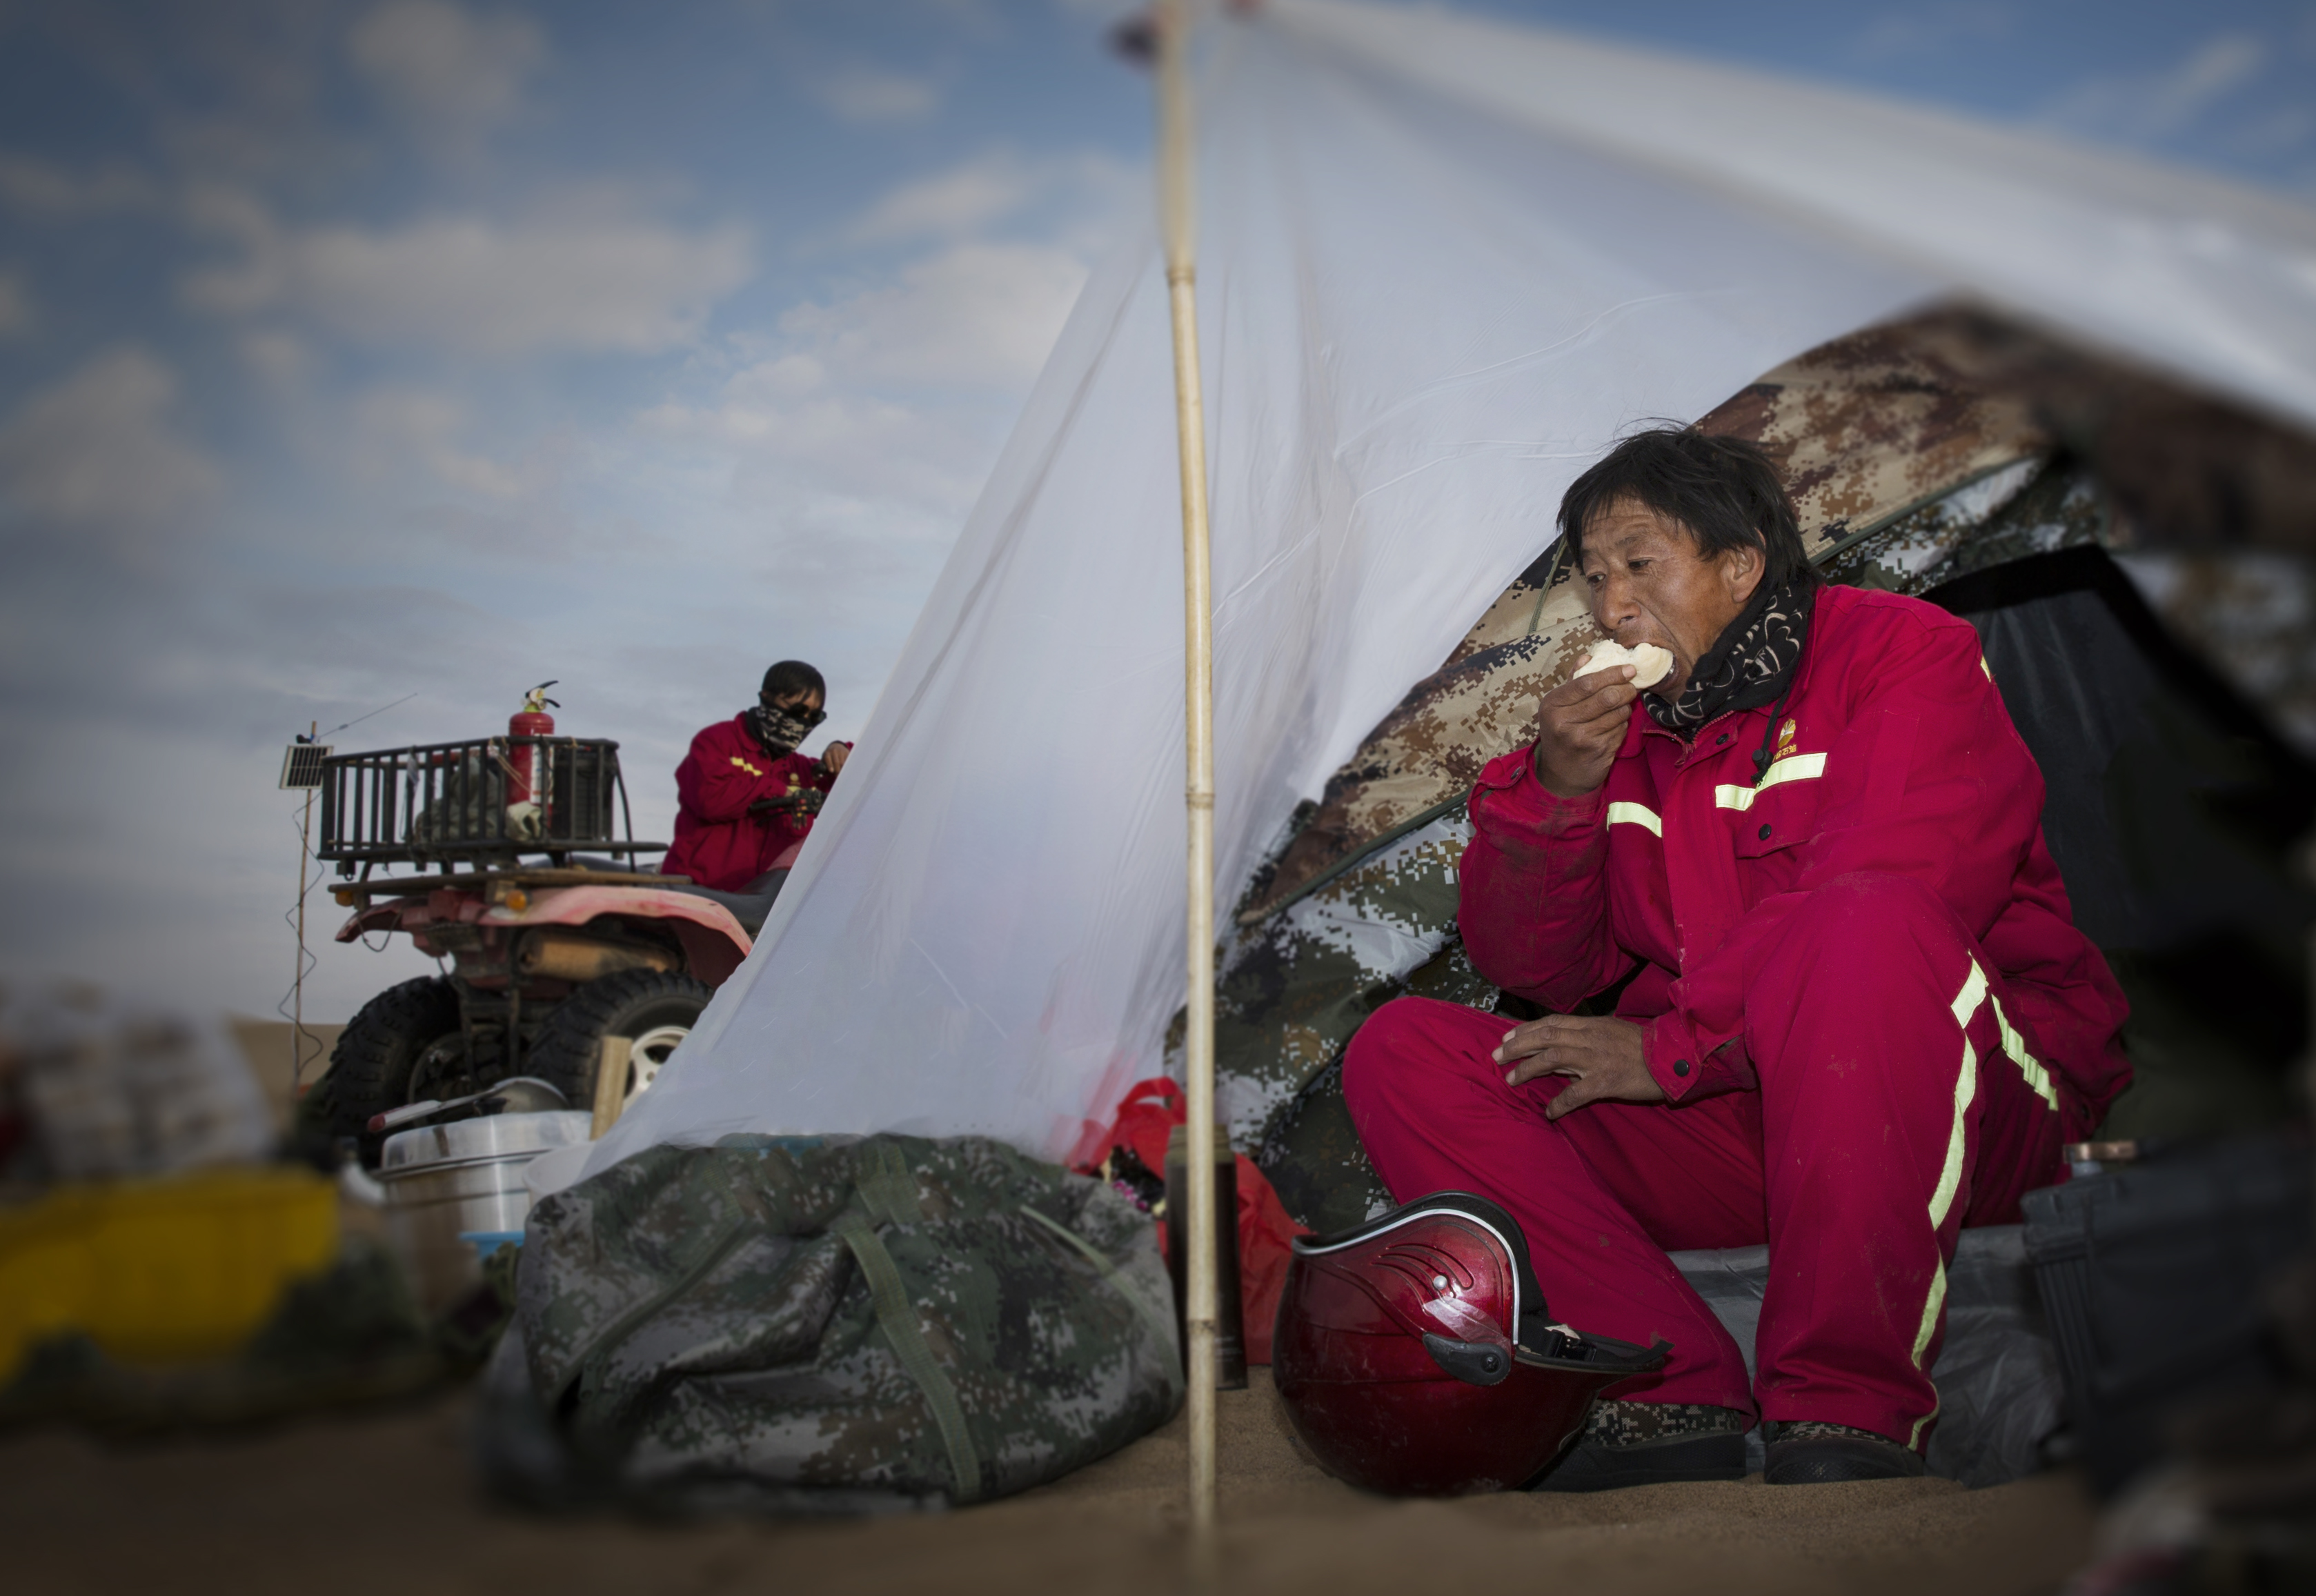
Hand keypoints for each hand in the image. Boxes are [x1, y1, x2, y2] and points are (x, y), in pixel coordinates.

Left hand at [821, 742, 849, 775]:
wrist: (836, 747)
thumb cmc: (828, 758)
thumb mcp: (823, 761)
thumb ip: (819, 770)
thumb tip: (816, 778)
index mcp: (827, 753)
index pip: (827, 758)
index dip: (829, 765)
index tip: (831, 771)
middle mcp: (834, 751)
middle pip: (837, 762)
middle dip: (837, 770)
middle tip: (836, 776)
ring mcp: (841, 751)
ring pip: (843, 763)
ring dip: (842, 769)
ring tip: (840, 773)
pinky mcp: (847, 753)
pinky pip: (848, 762)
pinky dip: (846, 767)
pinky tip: (845, 770)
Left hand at [1493, 1014, 1662, 1119]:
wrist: (1671, 1058)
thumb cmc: (1643, 1046)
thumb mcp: (1612, 1030)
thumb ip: (1586, 1035)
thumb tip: (1560, 1041)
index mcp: (1591, 1025)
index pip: (1550, 1023)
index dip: (1526, 1030)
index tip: (1507, 1038)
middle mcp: (1589, 1038)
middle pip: (1544, 1037)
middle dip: (1517, 1046)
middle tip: (1496, 1057)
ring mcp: (1596, 1059)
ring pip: (1552, 1059)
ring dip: (1527, 1069)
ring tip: (1511, 1079)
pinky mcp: (1605, 1082)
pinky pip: (1575, 1094)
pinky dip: (1559, 1104)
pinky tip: (1549, 1112)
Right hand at [1531, 666, 1638, 796]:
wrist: (1561, 774)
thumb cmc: (1561, 733)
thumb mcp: (1558, 707)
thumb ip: (1573, 681)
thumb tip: (1588, 656)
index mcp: (1552, 705)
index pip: (1587, 683)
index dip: (1612, 674)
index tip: (1629, 669)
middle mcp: (1564, 722)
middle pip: (1606, 697)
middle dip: (1625, 689)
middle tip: (1632, 686)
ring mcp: (1582, 738)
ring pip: (1618, 713)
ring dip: (1625, 707)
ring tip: (1621, 706)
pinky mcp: (1598, 751)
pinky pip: (1621, 729)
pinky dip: (1622, 724)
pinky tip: (1615, 725)